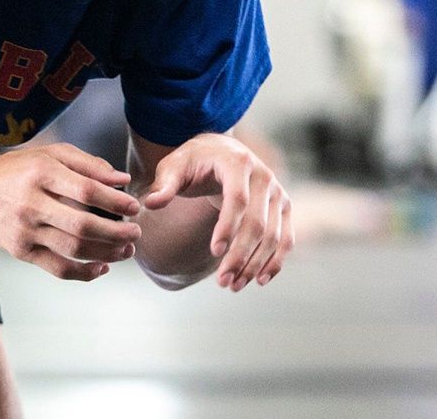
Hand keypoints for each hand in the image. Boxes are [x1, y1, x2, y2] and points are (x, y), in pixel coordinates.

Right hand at [0, 144, 141, 280]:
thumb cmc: (19, 169)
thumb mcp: (51, 154)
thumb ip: (88, 165)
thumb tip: (122, 180)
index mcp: (41, 174)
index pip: (86, 191)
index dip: (114, 200)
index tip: (134, 205)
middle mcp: (32, 203)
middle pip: (82, 224)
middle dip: (116, 232)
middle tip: (137, 232)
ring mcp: (26, 231)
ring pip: (73, 249)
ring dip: (107, 252)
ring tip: (127, 249)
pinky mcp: (22, 252)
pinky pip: (57, 269)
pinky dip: (83, 273)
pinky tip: (103, 267)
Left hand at [142, 133, 292, 290]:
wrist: (221, 151)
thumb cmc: (194, 160)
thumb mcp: (175, 166)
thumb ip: (164, 184)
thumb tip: (150, 203)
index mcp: (238, 163)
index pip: (237, 198)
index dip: (228, 226)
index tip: (214, 252)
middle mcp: (263, 176)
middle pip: (257, 222)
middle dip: (240, 255)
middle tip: (222, 282)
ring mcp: (277, 192)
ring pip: (273, 235)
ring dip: (255, 264)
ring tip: (233, 285)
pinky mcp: (283, 207)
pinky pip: (285, 237)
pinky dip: (276, 260)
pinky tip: (260, 280)